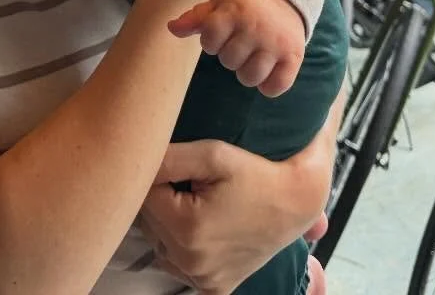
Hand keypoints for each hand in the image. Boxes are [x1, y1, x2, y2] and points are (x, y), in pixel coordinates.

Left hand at [138, 88, 345, 294]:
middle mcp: (191, 262)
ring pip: (159, 245)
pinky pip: (178, 266)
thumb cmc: (256, 173)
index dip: (157, 176)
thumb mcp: (213, 154)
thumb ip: (168, 157)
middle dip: (160, 199)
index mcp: (187, 230)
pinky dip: (182, 247)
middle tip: (189, 182)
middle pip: (148, 223)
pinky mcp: (214, 288)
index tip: (180, 166)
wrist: (296, 201)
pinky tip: (202, 228)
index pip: (143, 196)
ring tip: (196, 203)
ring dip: (168, 223)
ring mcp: (202, 279)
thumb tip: (137, 159)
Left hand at [169, 0, 305, 96]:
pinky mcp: (293, 56)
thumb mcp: (219, 3)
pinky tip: (267, 71)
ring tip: (252, 57)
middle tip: (239, 42)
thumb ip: (195, 18)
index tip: (220, 33)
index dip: (211, 41)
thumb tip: (172, 28)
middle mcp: (256, 27)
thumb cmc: (243, 5)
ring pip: (250, 77)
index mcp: (234, 11)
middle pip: (228, 62)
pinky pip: (276, 86)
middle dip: (229, 55)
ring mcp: (276, 43)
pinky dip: (268, 86)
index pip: (209, 39)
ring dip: (246, 72)